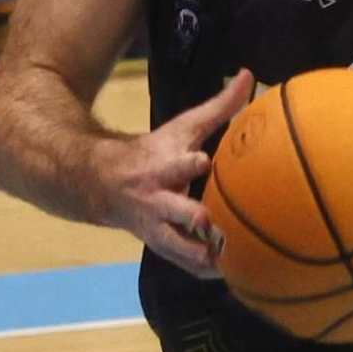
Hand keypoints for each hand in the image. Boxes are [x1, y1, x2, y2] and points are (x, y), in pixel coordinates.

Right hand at [93, 69, 253, 275]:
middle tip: (218, 224)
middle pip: (175, 212)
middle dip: (195, 219)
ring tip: (233, 262)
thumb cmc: (154, 152)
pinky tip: (233, 275)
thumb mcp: (181, 128)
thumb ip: (218, 107)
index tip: (202, 161)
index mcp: (161, 167)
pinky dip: (206, 270)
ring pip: (180, 248)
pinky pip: (185, 264)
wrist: (102, 185)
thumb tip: (249, 76)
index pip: (175, 164)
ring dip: (204, 256)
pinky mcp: (161, 247)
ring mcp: (157, 227)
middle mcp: (156, 200)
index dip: (188, 164)